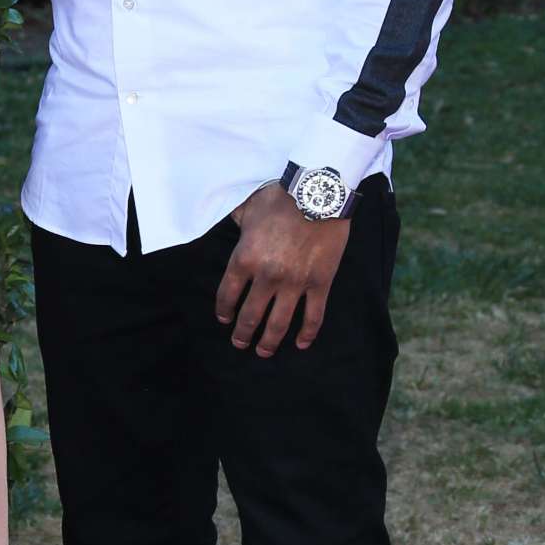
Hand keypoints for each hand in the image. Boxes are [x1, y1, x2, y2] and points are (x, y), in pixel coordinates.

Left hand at [217, 184, 349, 356]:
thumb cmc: (280, 197)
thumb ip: (236, 223)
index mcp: (244, 259)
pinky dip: (307, 334)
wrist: (318, 192)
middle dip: (242, 334)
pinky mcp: (320, 283)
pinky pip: (313, 316)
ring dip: (269, 342)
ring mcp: (295, 283)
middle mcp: (267, 277)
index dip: (224, 311)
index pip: (227, 295)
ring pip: (279, 323)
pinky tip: (301, 344)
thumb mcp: (247, 208)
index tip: (224, 319)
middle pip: (250, 316)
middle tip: (240, 343)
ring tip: (263, 351)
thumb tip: (231, 223)